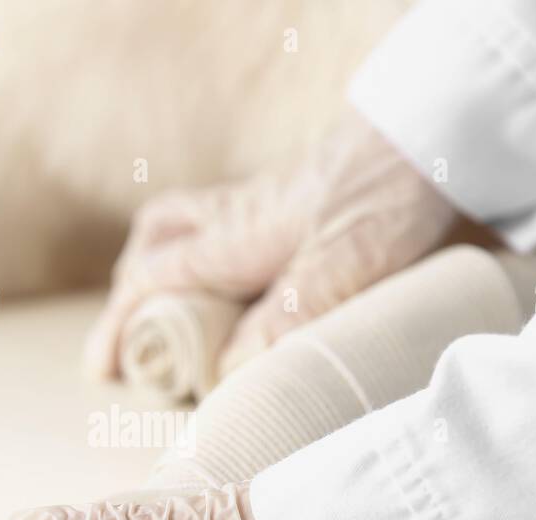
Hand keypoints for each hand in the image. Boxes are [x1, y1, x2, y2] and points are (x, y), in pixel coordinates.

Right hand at [84, 111, 457, 379]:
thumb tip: (231, 371)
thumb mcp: (346, 264)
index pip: (154, 279)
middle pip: (158, 241)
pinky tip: (242, 286)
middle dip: (134, 287)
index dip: (121, 327)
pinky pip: (230, 228)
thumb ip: (288, 316)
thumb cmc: (393, 192)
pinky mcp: (301, 207)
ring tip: (174, 312)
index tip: (101, 370)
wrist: (434, 133)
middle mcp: (243, 219)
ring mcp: (270, 209)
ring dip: (167, 264)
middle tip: (135, 335)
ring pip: (189, 228)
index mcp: (240, 237)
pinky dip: (213, 255)